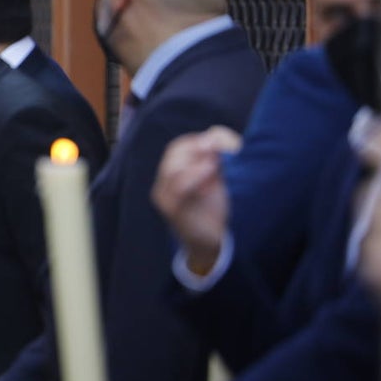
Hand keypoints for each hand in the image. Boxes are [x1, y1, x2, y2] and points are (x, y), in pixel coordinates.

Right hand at [152, 126, 240, 273]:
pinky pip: (179, 187)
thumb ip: (213, 160)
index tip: (217, 138)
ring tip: (216, 159)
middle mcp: (162, 183)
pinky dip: (195, 174)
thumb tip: (218, 136)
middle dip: (197, 146)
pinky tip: (212, 170)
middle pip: (173, 154)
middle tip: (218, 145)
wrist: (209, 243)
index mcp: (170, 174)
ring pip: (173, 167)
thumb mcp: (213, 180)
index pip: (176, 148)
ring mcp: (163, 196)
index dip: (195, 140)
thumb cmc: (211, 209)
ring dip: (196, 159)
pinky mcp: (171, 209)